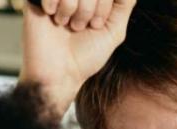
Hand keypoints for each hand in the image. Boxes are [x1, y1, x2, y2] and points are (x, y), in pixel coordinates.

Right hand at [20, 0, 135, 116]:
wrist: (57, 73)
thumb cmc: (86, 55)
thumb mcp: (113, 30)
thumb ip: (124, 4)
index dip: (104, 4)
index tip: (96, 25)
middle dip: (90, 6)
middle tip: (81, 26)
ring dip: (73, 6)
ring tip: (68, 25)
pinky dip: (54, 2)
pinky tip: (52, 17)